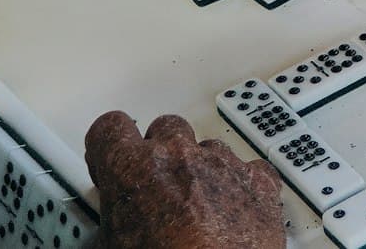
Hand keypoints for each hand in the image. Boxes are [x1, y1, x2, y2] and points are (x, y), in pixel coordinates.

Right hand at [86, 112, 283, 248]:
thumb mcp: (115, 245)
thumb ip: (114, 218)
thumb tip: (110, 232)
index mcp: (132, 168)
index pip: (110, 128)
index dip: (109, 143)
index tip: (112, 157)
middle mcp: (178, 155)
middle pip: (166, 128)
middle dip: (161, 152)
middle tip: (158, 186)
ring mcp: (221, 163)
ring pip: (208, 147)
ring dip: (201, 168)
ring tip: (196, 206)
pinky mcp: (257, 180)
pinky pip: (247, 169)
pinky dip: (239, 185)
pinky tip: (230, 211)